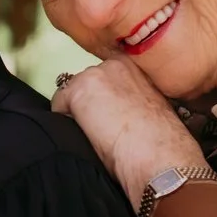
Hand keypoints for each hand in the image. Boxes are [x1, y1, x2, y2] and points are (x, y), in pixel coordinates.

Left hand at [50, 57, 199, 209]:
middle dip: (88, 104)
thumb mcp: (149, 108)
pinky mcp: (78, 90)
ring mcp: (95, 74)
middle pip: (86, 84)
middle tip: (100, 129)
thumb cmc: (159, 141)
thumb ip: (130, 99)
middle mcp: (114, 64)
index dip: (101, 101)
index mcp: (134, 67)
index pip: (104, 78)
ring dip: (77, 112)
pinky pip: (58, 105)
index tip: (106, 118)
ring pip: (72, 93)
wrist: (158, 152)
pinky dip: (64, 121)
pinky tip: (85, 135)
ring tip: (95, 134)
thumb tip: (112, 110)